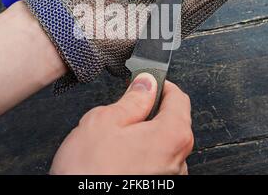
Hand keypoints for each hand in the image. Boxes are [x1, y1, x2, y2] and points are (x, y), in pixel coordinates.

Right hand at [50, 73, 192, 174]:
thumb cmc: (89, 172)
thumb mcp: (105, 121)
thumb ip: (132, 99)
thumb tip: (145, 84)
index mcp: (171, 135)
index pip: (178, 97)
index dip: (159, 85)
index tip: (145, 82)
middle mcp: (178, 159)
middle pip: (174, 121)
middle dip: (150, 111)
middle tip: (124, 110)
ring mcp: (170, 178)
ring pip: (163, 143)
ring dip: (145, 135)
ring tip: (116, 139)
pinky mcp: (159, 188)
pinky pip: (156, 163)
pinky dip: (142, 155)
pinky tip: (119, 158)